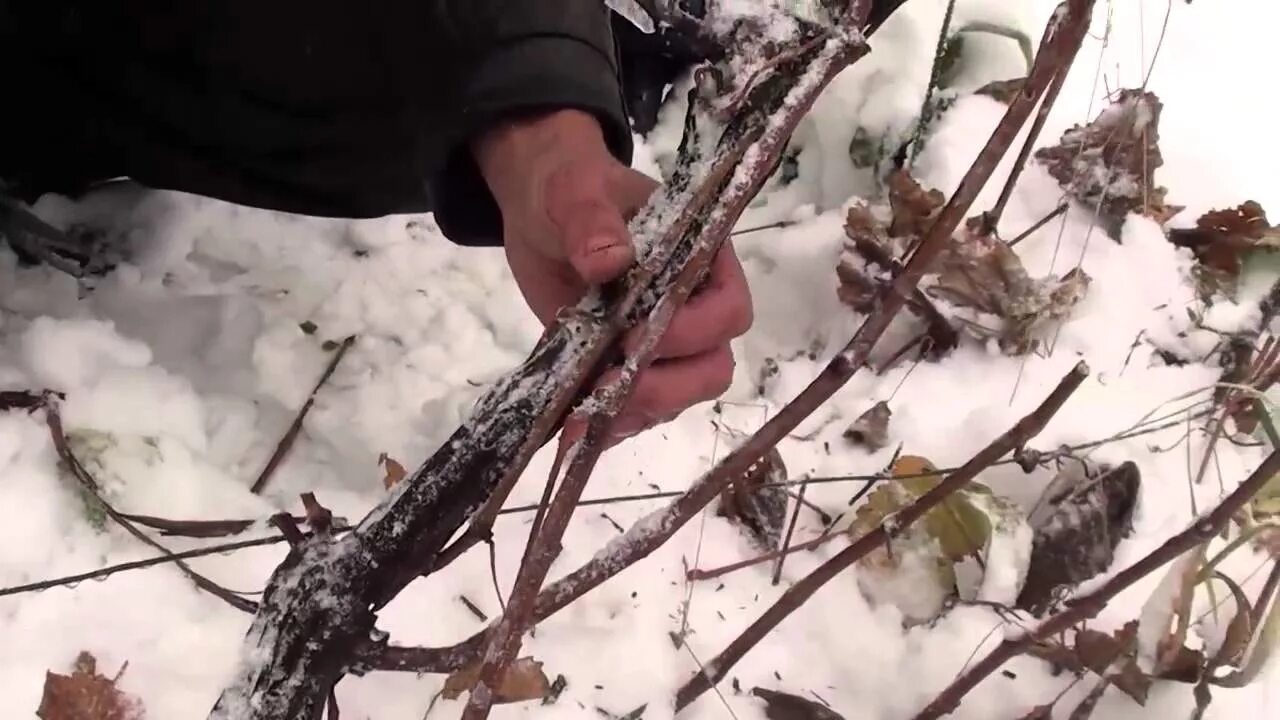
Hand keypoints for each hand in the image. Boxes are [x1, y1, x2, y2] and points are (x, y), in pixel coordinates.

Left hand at [473, 109, 752, 441]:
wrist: (542, 210)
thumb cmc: (571, 190)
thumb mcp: (576, 193)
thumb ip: (594, 222)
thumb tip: (611, 260)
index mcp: (703, 260)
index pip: (727, 310)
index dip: (691, 332)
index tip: (635, 335)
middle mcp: (694, 309)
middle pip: (712, 368)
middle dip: (668, 387)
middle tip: (609, 388)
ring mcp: (664, 346)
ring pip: (678, 398)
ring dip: (637, 410)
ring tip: (585, 413)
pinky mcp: (628, 368)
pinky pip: (636, 410)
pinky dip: (610, 424)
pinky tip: (576, 427)